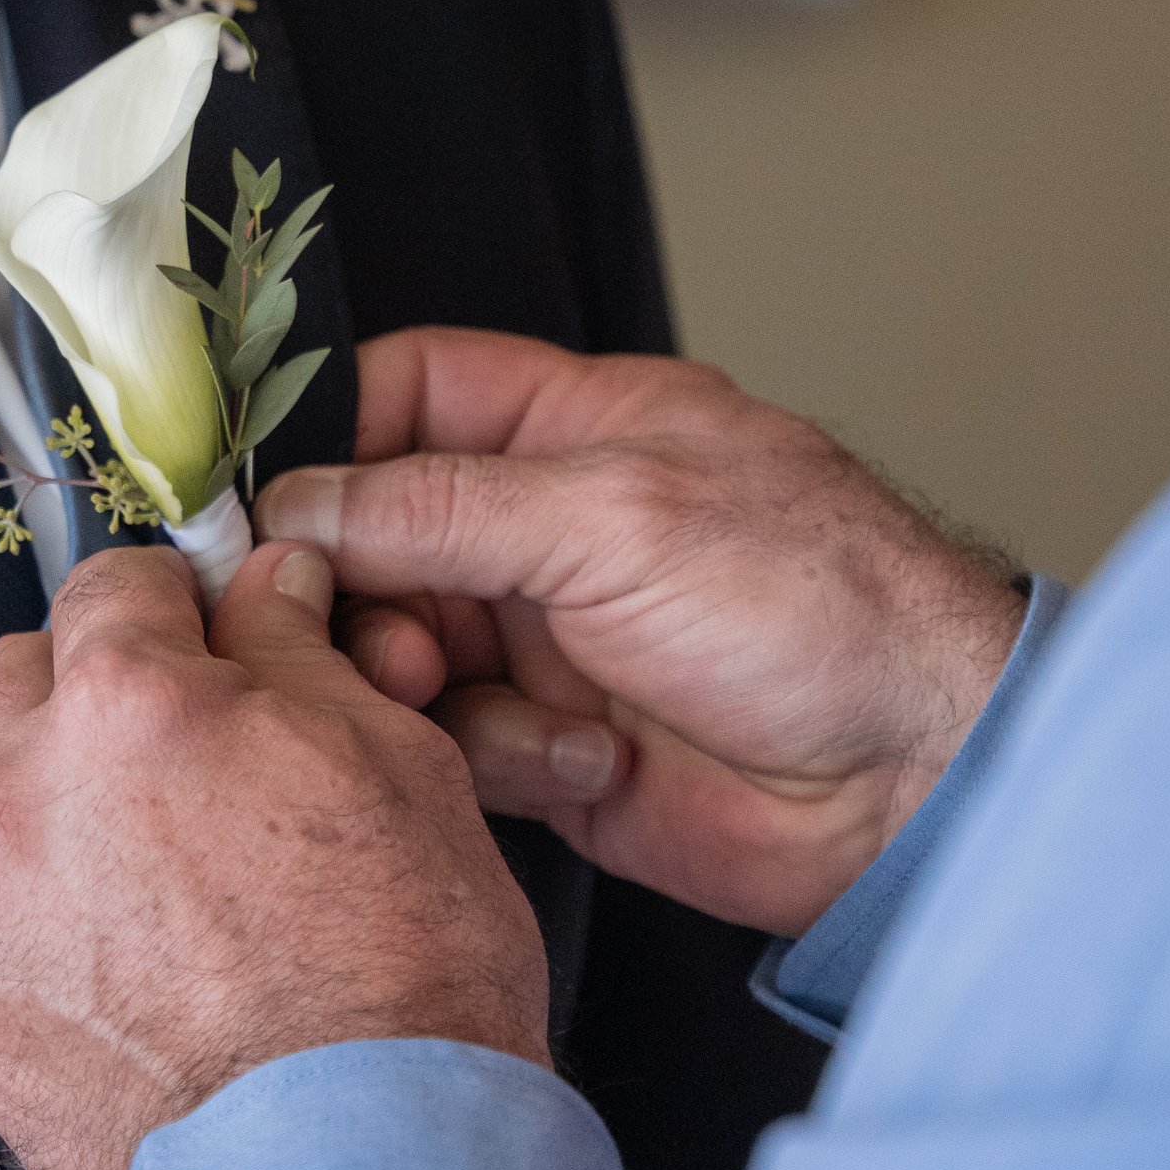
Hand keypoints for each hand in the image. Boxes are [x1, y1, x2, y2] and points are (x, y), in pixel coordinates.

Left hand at [0, 542, 552, 1169]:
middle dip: (89, 698)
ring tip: (153, 886)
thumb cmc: (404, 967)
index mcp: (125, 701)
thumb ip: (296, 652)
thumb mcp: (394, 760)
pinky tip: (123, 983)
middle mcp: (18, 793)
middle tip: (182, 760)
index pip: (111, 584)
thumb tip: (268, 587)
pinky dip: (33, 941)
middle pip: (17, 683)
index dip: (174, 607)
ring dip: (48, 816)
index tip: (205, 640)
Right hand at [259, 331, 1028, 940]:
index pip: (409, 391)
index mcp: (577, 428)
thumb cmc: (817, 607)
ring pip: (400, 648)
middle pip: (379, 534)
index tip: (253, 492)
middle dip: (353, 586)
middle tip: (354, 628)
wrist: (916, 778)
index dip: (324, 431)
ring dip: (413, 681)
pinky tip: (581, 760)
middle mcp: (551, 528)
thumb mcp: (612, 516)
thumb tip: (297, 507)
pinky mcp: (555, 747)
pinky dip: (498, 757)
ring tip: (446, 699)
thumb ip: (439, 507)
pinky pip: (457, 745)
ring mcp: (550, 640)